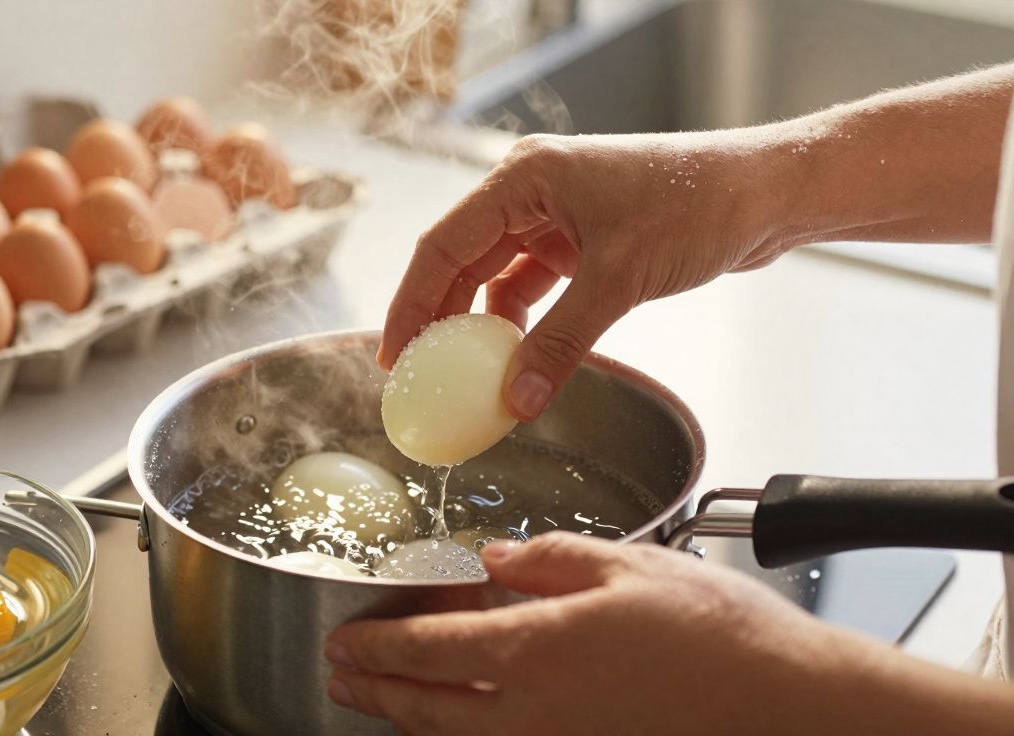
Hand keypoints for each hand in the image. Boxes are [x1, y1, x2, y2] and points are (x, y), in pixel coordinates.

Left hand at [324, 533, 1012, 735]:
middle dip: (375, 692)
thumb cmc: (716, 632)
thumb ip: (547, 558)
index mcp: (535, 650)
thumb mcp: (625, 564)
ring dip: (408, 719)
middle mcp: (533, 711)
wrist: (785, 704)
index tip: (344, 642)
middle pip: (427, 706)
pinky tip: (460, 723)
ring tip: (378, 704)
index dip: (375, 647)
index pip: (426, 649)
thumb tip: (495, 558)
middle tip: (341, 678)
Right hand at [378, 131, 790, 420]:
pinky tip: (517, 359)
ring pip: (495, 276)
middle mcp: (531, 190)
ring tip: (466, 376)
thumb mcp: (618, 281)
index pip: (443, 246)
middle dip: (440, 318)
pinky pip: (532, 285)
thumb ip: (560, 344)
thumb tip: (514, 401)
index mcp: (524, 178)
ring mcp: (556, 214)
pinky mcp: (581, 238)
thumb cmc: (696, 206)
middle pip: (461, 260)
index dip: (411, 303)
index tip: (393, 355)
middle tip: (419, 374)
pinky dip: (522, 323)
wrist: (764, 194)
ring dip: (483, 325)